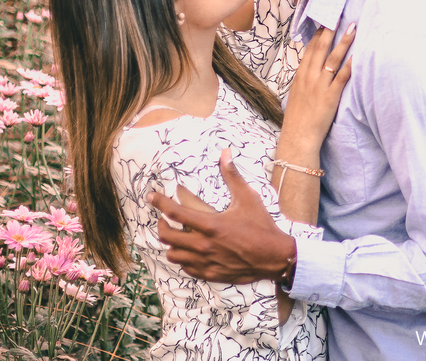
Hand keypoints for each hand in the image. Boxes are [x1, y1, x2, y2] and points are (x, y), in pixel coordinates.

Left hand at [147, 148, 295, 283]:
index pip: (175, 212)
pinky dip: (183, 258)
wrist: (274, 256)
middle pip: (167, 236)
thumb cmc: (261, 226)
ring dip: (171, 244)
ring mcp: (205, 261)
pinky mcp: (210, 273)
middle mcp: (203, 245)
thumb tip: (225, 153)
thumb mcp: (248, 198)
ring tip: (176, 236)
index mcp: (210, 225)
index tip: (151, 197)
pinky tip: (190, 251)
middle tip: (165, 218)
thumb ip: (233, 176)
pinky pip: (186, 268)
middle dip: (162, 224)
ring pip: (173, 254)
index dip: (160, 202)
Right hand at [283, 24, 354, 144]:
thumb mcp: (296, 94)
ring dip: (344, 42)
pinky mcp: (331, 95)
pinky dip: (350, 65)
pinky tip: (358, 55)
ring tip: (352, 28)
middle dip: (330, 31)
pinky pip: (342, 77)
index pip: (310, 49)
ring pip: (333, 58)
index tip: (325, 21)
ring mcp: (320, 85)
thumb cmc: (298, 118)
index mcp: (300, 75)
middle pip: (321, 48)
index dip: (318, 34)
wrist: (298, 137)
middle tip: (338, 15)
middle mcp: (310, 77)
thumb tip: (310, 70)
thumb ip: (304, 80)